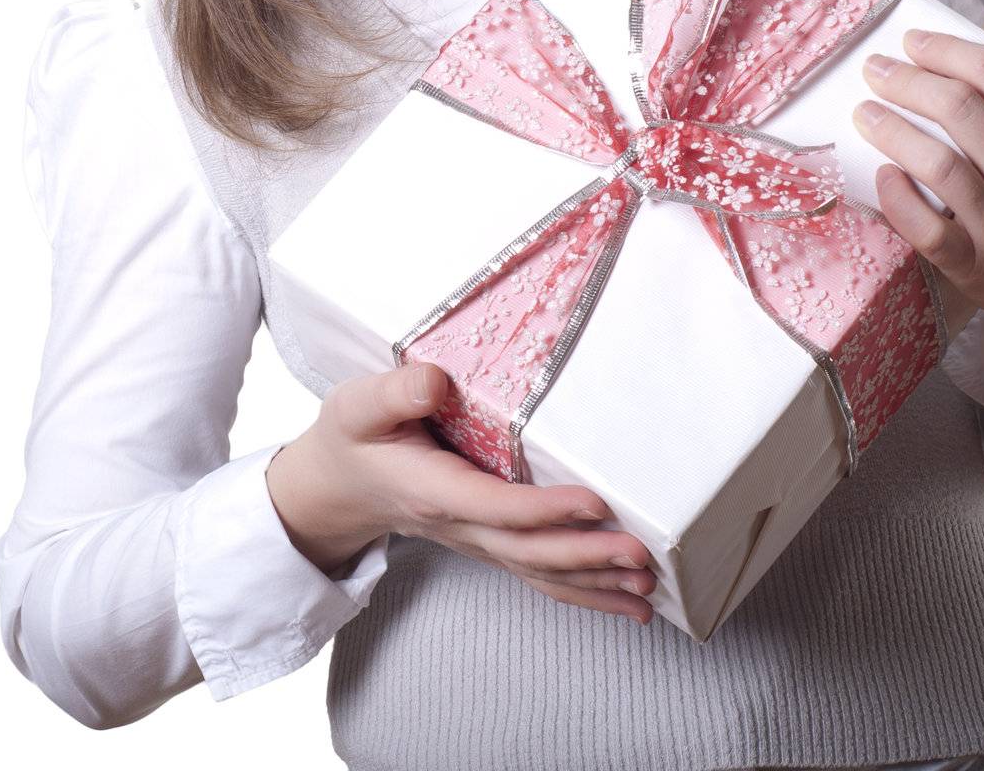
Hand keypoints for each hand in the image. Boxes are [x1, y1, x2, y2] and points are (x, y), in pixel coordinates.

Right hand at [266, 360, 656, 624]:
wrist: (336, 488)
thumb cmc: (352, 439)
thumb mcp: (358, 406)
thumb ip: (395, 393)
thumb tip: (433, 381)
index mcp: (432, 490)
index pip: (496, 505)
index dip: (545, 509)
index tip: (594, 503)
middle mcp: (460, 525)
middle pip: (530, 550)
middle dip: (587, 556)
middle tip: (640, 556)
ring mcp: (477, 541)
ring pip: (540, 572)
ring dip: (595, 582)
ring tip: (646, 590)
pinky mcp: (490, 544)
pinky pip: (539, 575)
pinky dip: (585, 591)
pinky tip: (625, 602)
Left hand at [849, 15, 983, 391]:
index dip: (947, 49)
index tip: (913, 40)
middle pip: (959, 112)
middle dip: (908, 81)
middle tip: (876, 69)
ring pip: (938, 165)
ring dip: (890, 130)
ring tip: (864, 112)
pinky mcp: (975, 265)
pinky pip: (926, 230)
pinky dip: (897, 198)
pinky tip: (881, 173)